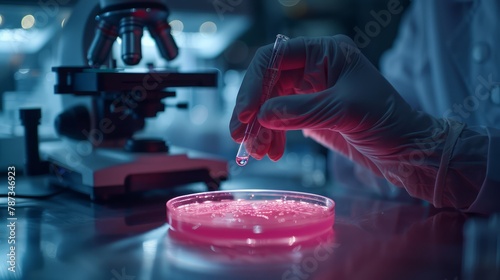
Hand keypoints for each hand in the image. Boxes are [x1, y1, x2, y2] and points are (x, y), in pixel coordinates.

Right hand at [231, 35, 442, 163]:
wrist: (406, 151)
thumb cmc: (387, 122)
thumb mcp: (345, 112)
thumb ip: (302, 111)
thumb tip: (262, 116)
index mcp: (326, 53)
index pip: (276, 59)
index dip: (255, 84)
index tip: (246, 115)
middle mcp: (314, 67)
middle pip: (267, 82)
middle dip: (253, 111)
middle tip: (241, 138)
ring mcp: (310, 90)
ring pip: (269, 104)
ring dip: (259, 128)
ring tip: (258, 153)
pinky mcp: (308, 112)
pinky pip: (279, 120)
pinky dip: (271, 136)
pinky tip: (272, 152)